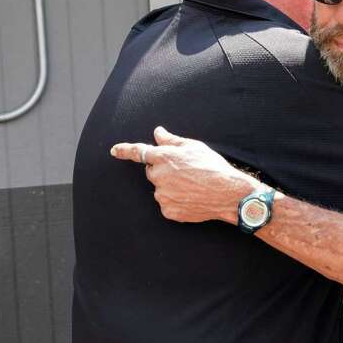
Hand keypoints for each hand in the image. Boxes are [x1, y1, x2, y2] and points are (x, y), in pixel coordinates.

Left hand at [110, 127, 259, 223]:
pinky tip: (192, 197)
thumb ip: (171, 140)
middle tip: (185, 172)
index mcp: (163, 157)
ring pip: (161, 189)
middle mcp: (159, 176)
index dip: (125, 150)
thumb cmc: (213, 167)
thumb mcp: (194, 147)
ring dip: (171, 186)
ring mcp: (162, 195)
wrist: (227, 194)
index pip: (138, 152)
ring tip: (193, 185)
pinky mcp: (168, 210)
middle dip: (163, 170)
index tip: (114, 150)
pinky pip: (167, 203)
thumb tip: (158, 133)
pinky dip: (176, 200)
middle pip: (152, 172)